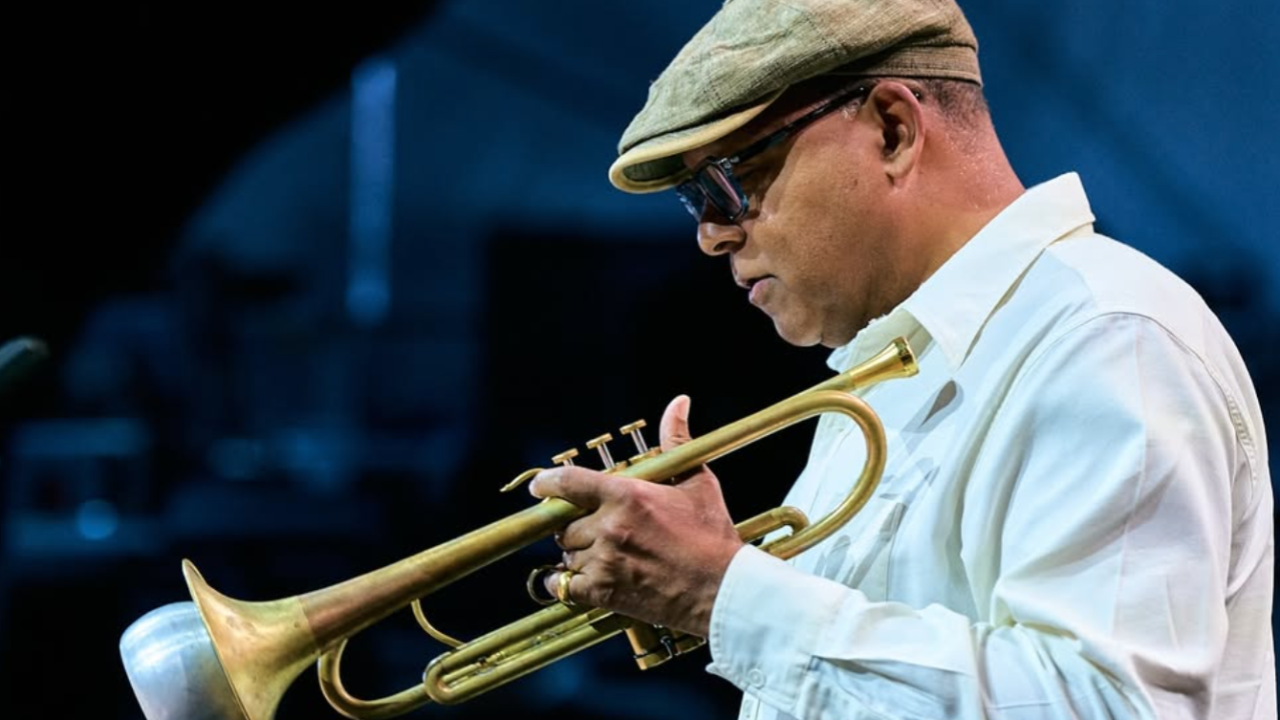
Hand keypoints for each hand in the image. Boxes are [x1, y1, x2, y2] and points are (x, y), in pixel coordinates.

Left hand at [528, 395, 743, 636]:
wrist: (722, 590)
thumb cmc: (712, 536)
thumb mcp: (697, 482)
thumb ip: (676, 440)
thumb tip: (678, 403)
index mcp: (627, 496)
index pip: (568, 483)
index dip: (547, 483)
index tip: (539, 487)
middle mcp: (609, 527)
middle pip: (565, 523)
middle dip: (575, 525)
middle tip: (594, 529)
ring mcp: (604, 561)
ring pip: (567, 554)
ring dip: (578, 554)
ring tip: (603, 555)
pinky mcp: (603, 593)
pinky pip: (564, 586)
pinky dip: (568, 583)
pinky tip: (585, 580)